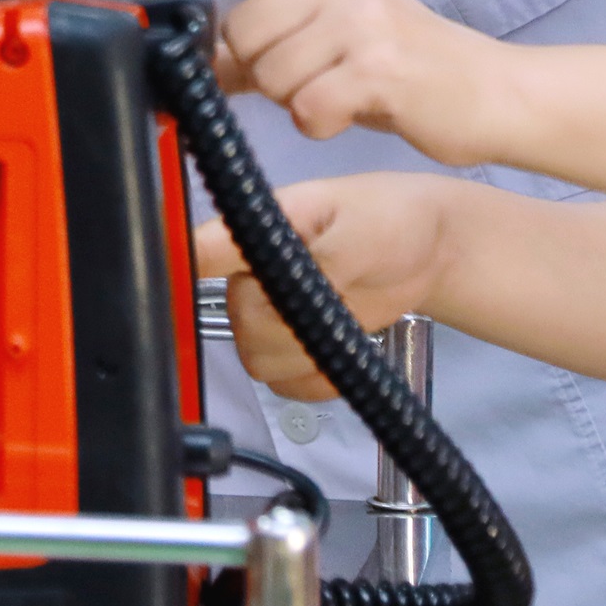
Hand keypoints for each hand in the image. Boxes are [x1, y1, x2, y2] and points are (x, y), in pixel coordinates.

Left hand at [190, 0, 511, 166]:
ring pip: (268, 74)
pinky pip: (305, 108)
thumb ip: (268, 38)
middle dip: (261, 72)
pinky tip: (350, 113)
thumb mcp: (332, 35)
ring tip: (339, 93)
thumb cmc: (406, 65)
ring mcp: (359, 19)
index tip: (195, 2)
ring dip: (294, 101)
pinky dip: (319, 124)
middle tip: (310, 80)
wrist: (491, 91)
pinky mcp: (376, 67)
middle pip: (239, 29)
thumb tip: (195, 60)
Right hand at [193, 174, 454, 403]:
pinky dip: (314, 380)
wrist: (424, 251)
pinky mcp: (285, 347)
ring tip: (344, 323)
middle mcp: (249, 271)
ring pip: (257, 358)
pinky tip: (340, 352)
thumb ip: (318, 260)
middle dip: (293, 324)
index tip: (191, 295)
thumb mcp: (362, 230)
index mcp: (257, 227)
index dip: (181, 271)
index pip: (199, 248)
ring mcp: (265, 311)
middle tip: (338, 302)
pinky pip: (280, 383)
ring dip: (307, 353)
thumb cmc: (391, 222)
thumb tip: (282, 282)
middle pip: (241, 322)